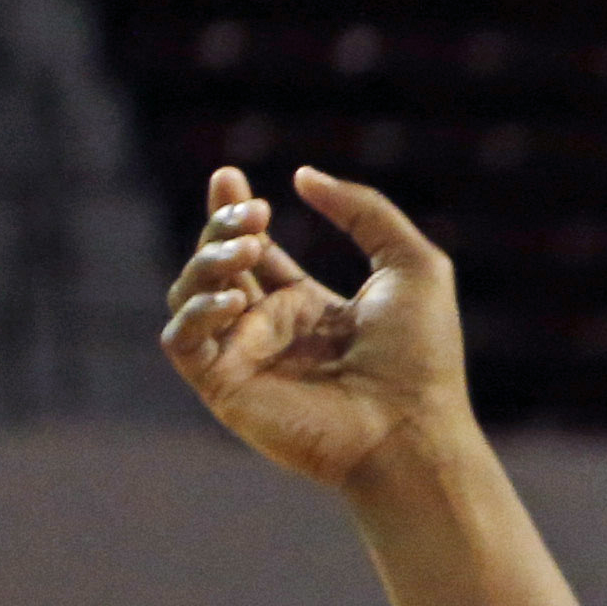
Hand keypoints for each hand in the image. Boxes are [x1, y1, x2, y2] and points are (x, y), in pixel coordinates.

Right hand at [159, 166, 476, 494]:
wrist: (415, 430)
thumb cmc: (423, 357)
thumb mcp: (411, 264)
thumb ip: (364, 212)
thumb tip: (303, 175)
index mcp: (307, 308)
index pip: (252, 253)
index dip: (233, 213)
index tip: (229, 176)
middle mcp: (269, 332)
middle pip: (215, 265)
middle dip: (221, 228)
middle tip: (254, 214)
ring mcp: (244, 359)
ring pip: (189, 295)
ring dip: (207, 262)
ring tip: (249, 248)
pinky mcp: (225, 389)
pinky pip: (183, 341)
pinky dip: (197, 312)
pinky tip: (236, 299)